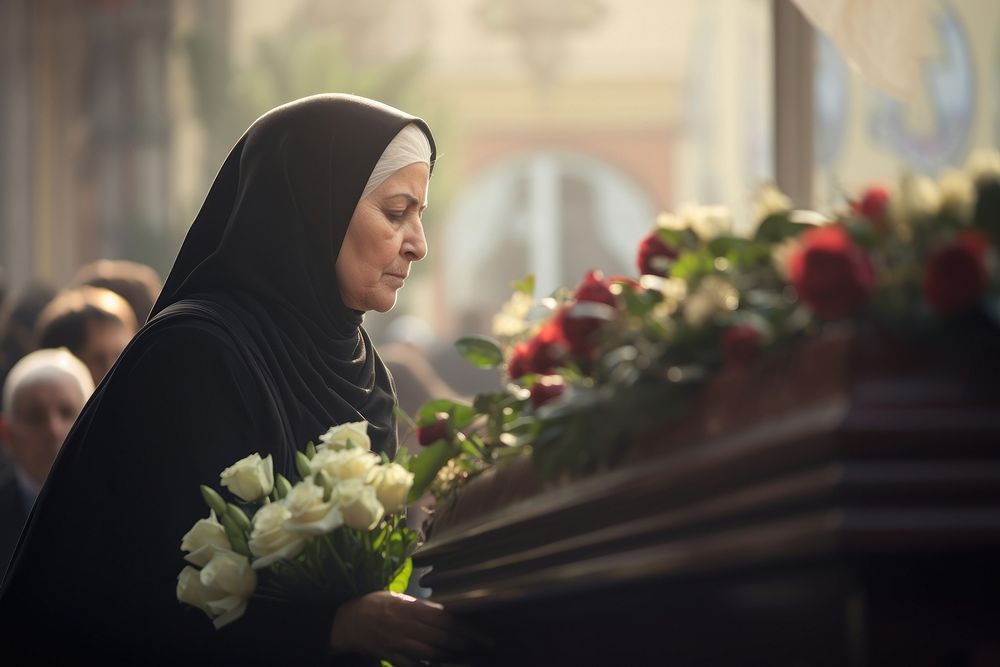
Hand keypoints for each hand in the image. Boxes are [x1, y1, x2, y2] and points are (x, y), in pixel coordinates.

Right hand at [329, 591, 486, 666]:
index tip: (482, 633)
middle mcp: (407, 626)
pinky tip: (441, 665)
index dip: (466, 628)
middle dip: (466, 642)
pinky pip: (414, 665)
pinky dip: (429, 666)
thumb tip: (446, 613)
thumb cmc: (376, 604)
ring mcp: (400, 644)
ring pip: (432, 652)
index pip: (445, 620)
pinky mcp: (392, 657)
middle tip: (483, 644)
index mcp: (410, 608)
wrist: (347, 620)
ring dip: (452, 655)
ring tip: (469, 655)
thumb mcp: (399, 598)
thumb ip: (422, 607)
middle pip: (443, 637)